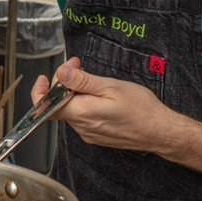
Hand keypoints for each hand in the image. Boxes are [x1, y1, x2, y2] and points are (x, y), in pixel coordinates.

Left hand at [31, 59, 181, 154]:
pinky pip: (83, 117)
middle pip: (60, 104)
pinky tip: (99, 95)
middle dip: (65, 82)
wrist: (160, 132)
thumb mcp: (110, 87)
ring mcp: (89, 134)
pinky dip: (85, 103)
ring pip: (72, 109)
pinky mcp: (97, 136)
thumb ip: (82, 81)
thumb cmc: (140, 109)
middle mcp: (81, 127)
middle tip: (78, 64)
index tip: (45, 76)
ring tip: (93, 80)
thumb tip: (61, 72)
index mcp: (81, 114)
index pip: (46, 106)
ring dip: (76, 92)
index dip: (41, 90)